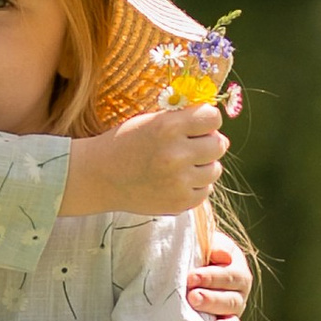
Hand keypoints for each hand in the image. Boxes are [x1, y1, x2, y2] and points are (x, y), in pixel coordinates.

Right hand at [61, 104, 224, 218]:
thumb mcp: (150, 121)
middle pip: (218, 144)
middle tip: (191, 145)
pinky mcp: (179, 203)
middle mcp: (176, 155)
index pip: (213, 117)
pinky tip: (177, 180)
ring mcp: (179, 182)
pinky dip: (196, 185)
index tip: (199, 124)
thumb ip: (183, 120)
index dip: (208, 119)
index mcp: (168, 128)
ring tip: (182, 164)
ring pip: (215, 170)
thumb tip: (220, 131)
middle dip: (208, 142)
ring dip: (203, 165)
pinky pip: (205, 190)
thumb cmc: (125, 143)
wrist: (99, 177)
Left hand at [185, 240, 248, 320]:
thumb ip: (212, 245)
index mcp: (236, 267)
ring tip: (198, 316)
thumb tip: (220, 254)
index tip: (191, 278)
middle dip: (211, 299)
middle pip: (231, 299)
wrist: (185, 264)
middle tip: (192, 297)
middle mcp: (239, 291)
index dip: (212, 277)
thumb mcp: (203, 242)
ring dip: (215, 318)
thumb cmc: (194, 250)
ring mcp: (233, 311)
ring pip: (231, 317)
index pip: (230, 275)